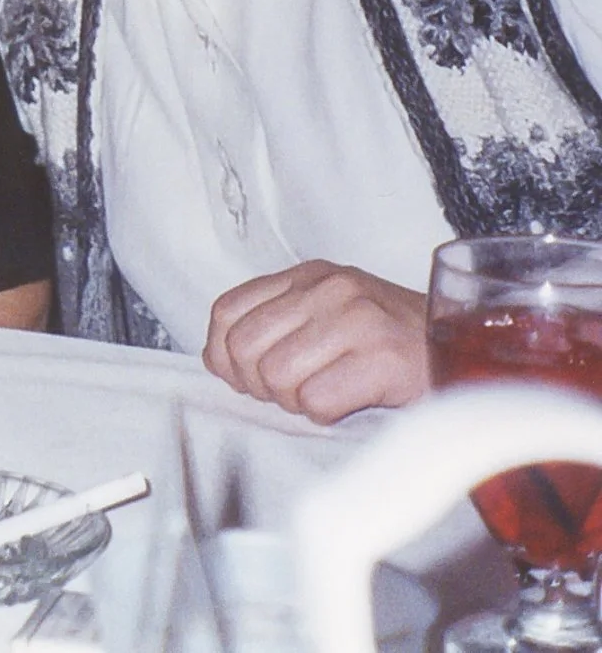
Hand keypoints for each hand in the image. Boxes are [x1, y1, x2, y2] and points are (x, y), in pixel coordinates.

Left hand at [202, 260, 428, 424]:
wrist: (472, 356)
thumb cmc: (393, 345)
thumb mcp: (328, 316)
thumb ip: (276, 325)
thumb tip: (219, 361)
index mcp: (307, 276)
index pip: (226, 312)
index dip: (226, 356)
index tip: (251, 379)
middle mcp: (328, 289)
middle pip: (244, 349)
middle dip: (260, 385)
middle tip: (294, 394)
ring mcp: (357, 319)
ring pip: (276, 377)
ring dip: (295, 402)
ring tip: (326, 396)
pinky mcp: (384, 358)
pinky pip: (316, 400)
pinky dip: (325, 414)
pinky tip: (348, 405)